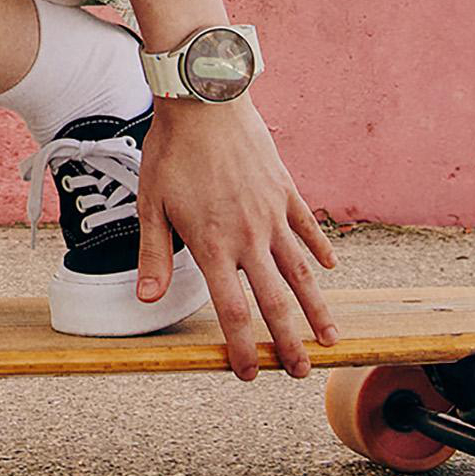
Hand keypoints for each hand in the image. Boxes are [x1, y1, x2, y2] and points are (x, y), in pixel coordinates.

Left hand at [135, 94, 341, 380]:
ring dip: (316, 308)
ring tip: (329, 339)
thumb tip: (144, 299)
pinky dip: (320, 250)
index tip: (249, 373)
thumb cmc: (172, 151)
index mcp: (213, 245)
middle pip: (276, 302)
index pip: (231, 311)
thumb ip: (154, 255)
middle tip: (301, 373)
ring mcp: (273, 215)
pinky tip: (330, 269)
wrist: (205, 102)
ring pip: (301, 272)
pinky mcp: (286, 191)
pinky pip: (308, 228)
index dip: (242, 346)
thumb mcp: (152, 204)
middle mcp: (250, 237)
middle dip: (289, 342)